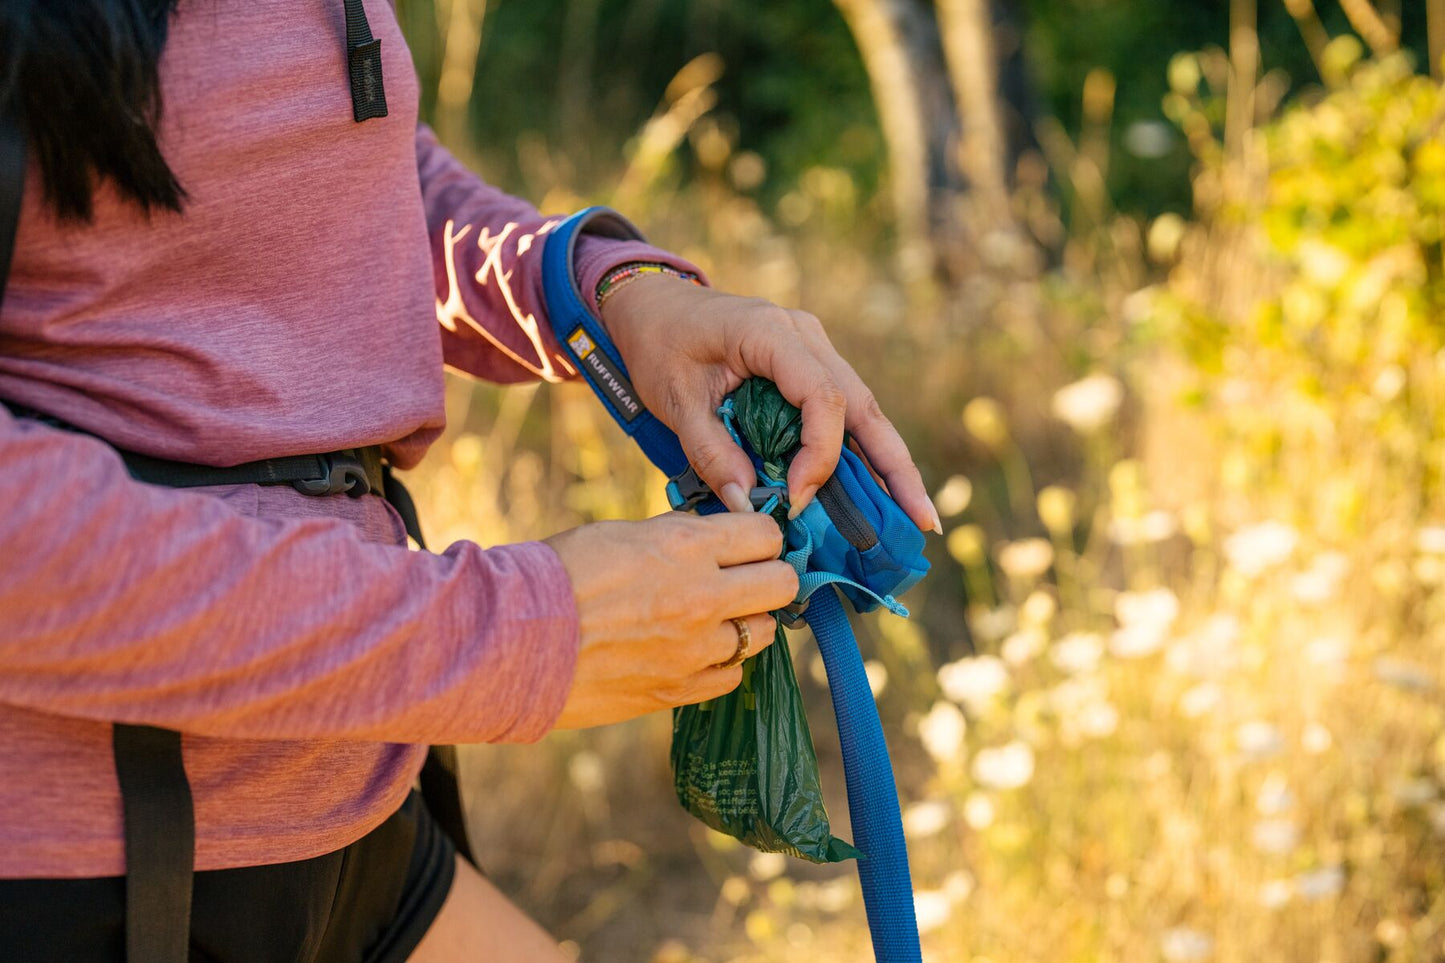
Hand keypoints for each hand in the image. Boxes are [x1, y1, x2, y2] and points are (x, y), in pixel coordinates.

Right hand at [545, 511, 797, 728]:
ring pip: (762, 634)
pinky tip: (694, 651)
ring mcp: (695, 650)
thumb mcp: (621, 533)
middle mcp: (703, 597)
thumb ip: (676, 536)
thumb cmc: (557, 575)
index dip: (761, 536)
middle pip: (784, 584)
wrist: (512, 640)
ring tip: (715, 617)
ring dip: (746, 622)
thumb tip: (711, 536)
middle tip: (746, 579)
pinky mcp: (679, 690)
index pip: (767, 534)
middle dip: (769, 577)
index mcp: (687, 547)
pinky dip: (720, 662)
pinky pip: (731, 676)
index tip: (749, 542)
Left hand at [599, 275, 940, 531]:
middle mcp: (805, 336)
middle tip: (922, 521)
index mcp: (771, 332)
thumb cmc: (659, 345)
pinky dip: (863, 451)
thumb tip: (747, 504)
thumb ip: (709, 451)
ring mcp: (814, 347)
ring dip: (890, 463)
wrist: (654, 305)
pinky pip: (844, 411)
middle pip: (863, 405)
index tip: (796, 499)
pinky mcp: (810, 364)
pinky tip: (882, 491)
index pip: (822, 398)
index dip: (820, 456)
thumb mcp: (673, 400)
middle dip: (894, 467)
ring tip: (917, 516)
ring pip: (863, 409)